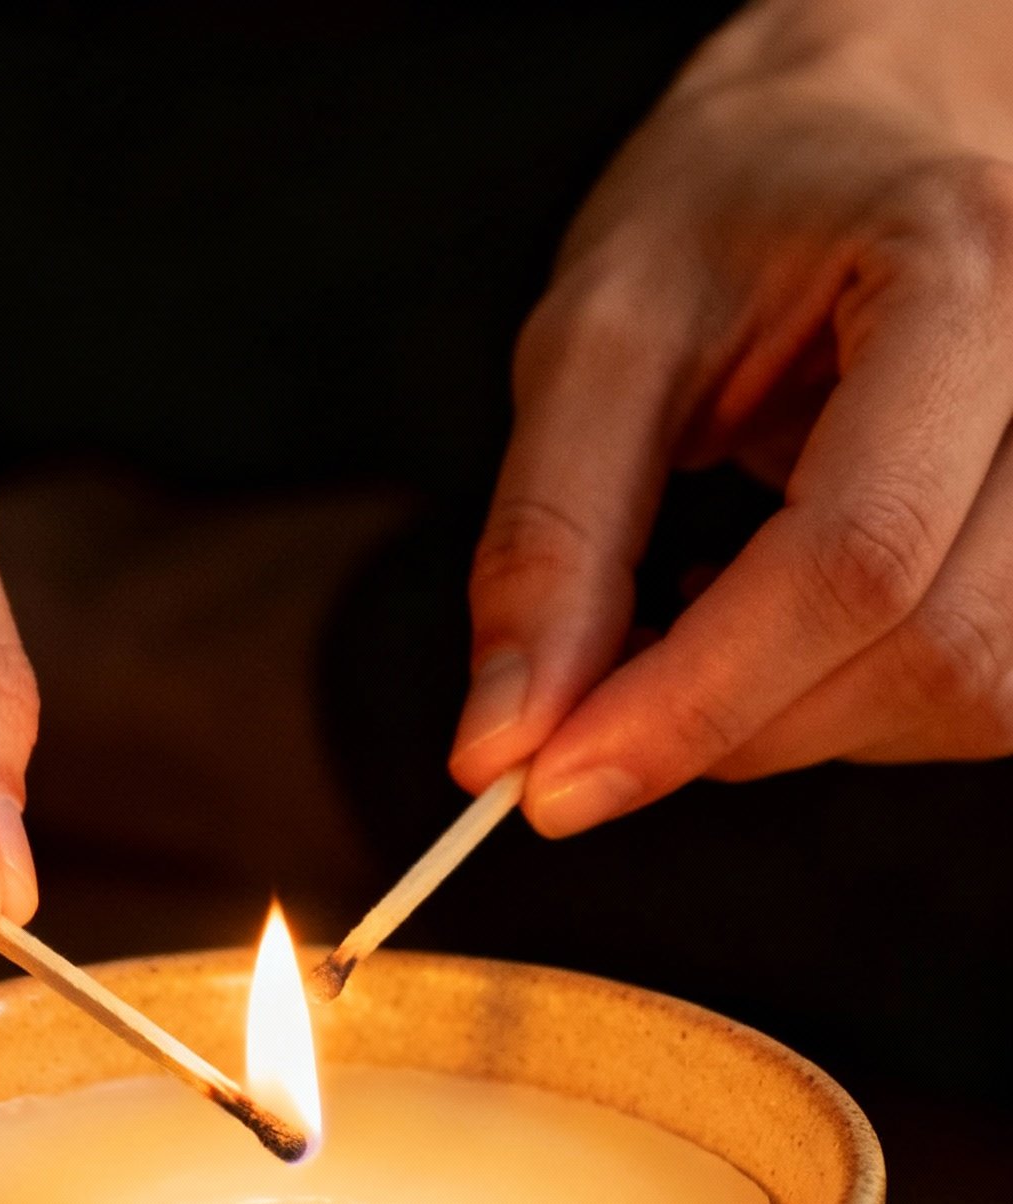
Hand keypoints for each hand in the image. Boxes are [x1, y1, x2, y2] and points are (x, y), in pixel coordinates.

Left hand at [450, 0, 1012, 833]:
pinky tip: (785, 620)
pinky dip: (851, 703)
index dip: (697, 702)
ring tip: (704, 611)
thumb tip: (507, 740)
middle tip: (602, 694)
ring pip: (966, 696)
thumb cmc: (735, 210)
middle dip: (734, 722)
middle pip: (924, 651)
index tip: (555, 785)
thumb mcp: (600, 334)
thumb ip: (550, 540)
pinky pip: (982, 698)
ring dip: (796, 719)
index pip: (854, 561)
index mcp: (967, 277)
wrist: (853, 148)